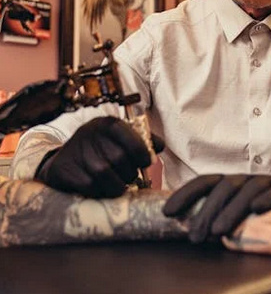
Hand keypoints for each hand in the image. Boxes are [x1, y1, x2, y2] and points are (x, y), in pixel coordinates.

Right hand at [34, 116, 163, 197]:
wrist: (65, 158)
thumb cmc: (102, 147)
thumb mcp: (120, 137)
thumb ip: (143, 140)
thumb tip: (160, 147)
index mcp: (108, 124)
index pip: (132, 138)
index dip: (143, 154)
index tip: (145, 162)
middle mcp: (90, 133)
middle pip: (120, 159)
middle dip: (129, 172)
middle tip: (129, 176)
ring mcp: (76, 151)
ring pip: (105, 174)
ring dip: (117, 185)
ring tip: (119, 185)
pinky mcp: (65, 170)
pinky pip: (89, 186)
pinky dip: (100, 192)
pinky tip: (102, 189)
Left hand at [162, 174, 270, 242]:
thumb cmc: (269, 210)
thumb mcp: (241, 212)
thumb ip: (219, 216)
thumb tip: (186, 229)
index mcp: (234, 183)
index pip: (206, 182)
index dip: (186, 194)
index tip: (167, 212)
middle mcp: (249, 179)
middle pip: (226, 186)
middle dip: (208, 210)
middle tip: (195, 235)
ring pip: (250, 188)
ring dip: (233, 208)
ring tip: (219, 231)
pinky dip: (270, 198)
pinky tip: (258, 209)